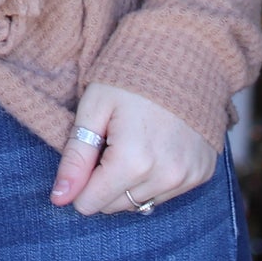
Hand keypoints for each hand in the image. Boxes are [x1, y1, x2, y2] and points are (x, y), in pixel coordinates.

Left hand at [50, 83, 215, 215]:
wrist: (185, 54)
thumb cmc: (131, 77)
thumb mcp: (94, 108)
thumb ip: (75, 157)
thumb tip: (59, 199)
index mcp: (133, 161)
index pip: (90, 203)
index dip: (81, 181)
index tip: (87, 153)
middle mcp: (164, 177)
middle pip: (115, 206)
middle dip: (104, 182)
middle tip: (110, 142)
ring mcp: (187, 177)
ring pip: (141, 203)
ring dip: (130, 182)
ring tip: (134, 141)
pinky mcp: (202, 173)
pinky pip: (167, 192)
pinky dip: (155, 176)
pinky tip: (156, 145)